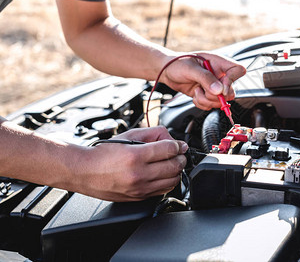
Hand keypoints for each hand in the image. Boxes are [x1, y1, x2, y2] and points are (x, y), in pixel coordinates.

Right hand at [73, 126, 187, 201]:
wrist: (85, 171)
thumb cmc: (105, 153)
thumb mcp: (129, 136)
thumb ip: (153, 133)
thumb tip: (173, 140)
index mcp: (136, 155)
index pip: (169, 150)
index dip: (178, 145)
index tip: (179, 145)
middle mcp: (139, 173)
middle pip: (174, 166)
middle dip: (181, 158)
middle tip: (179, 154)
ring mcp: (139, 188)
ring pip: (172, 181)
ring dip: (176, 171)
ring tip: (172, 164)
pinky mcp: (139, 197)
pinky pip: (163, 191)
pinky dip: (168, 182)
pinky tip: (163, 174)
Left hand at [161, 52, 245, 109]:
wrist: (168, 71)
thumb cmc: (178, 63)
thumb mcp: (191, 68)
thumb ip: (205, 78)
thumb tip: (219, 90)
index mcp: (219, 63)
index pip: (238, 70)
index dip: (232, 81)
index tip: (220, 88)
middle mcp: (219, 75)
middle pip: (230, 92)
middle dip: (215, 96)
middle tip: (203, 90)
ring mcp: (214, 86)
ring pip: (220, 101)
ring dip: (206, 100)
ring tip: (196, 90)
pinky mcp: (207, 95)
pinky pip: (211, 105)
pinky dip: (201, 103)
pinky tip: (195, 94)